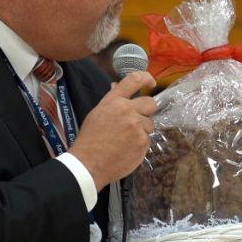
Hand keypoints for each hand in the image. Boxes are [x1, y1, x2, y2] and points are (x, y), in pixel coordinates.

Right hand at [69, 71, 157, 189]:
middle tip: (136, 121)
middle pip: (150, 103)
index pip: (134, 80)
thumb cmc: (90, 139)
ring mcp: (137, 126)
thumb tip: (118, 86)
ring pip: (150, 124)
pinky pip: (148, 139)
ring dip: (142, 130)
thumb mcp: (97, 113)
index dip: (146, 78)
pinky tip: (127, 149)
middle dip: (147, 111)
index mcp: (114, 101)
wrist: (89, 163)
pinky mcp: (142, 141)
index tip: (152, 83)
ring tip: (126, 139)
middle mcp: (127, 110)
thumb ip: (112, 101)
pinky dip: (140, 144)